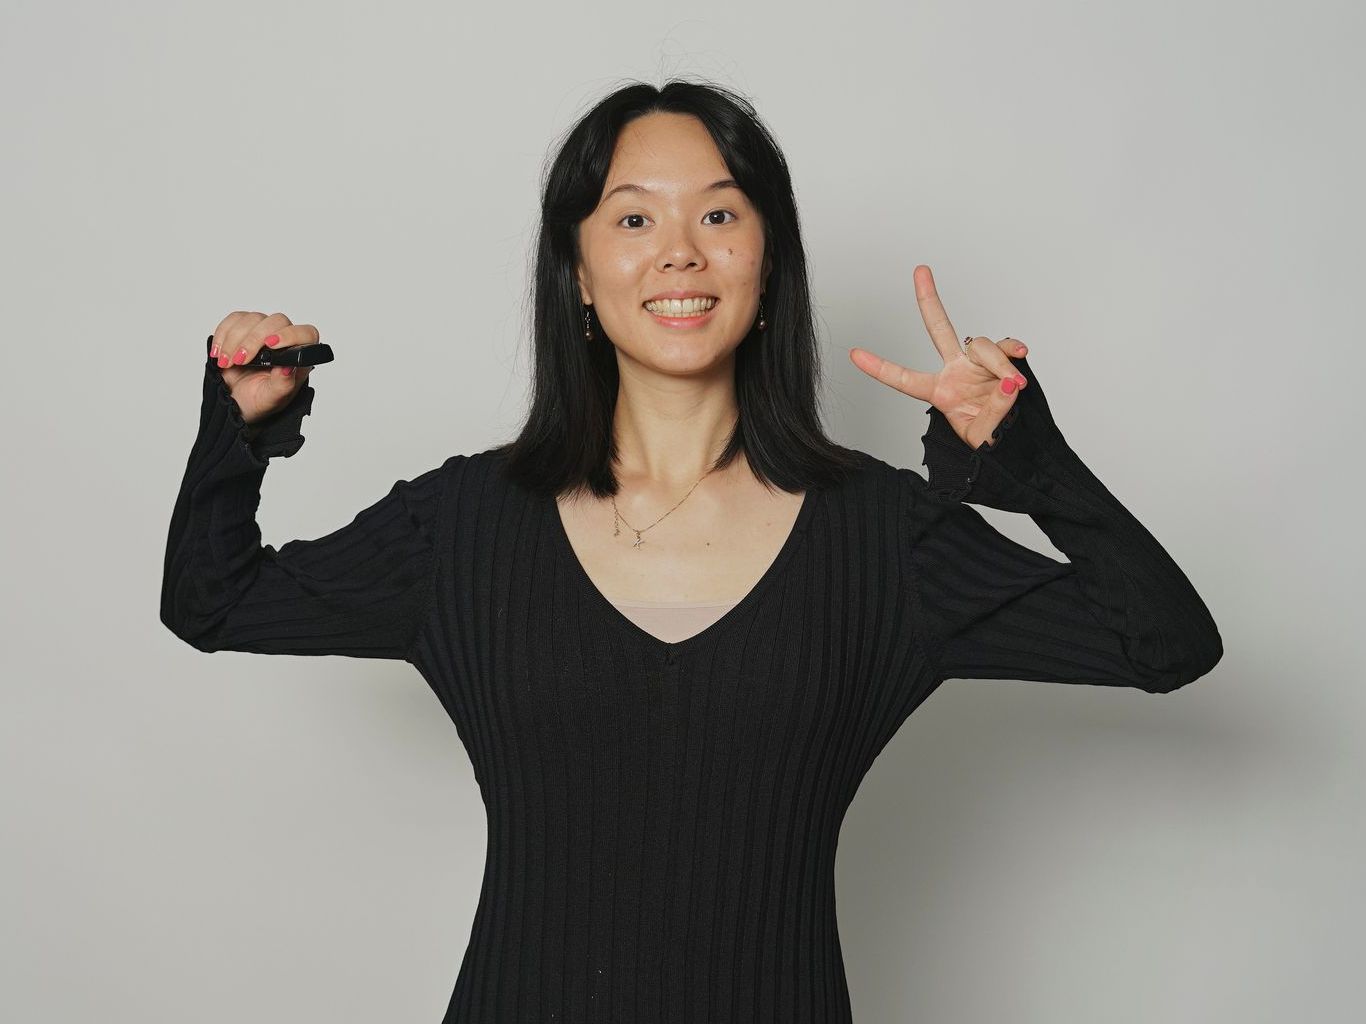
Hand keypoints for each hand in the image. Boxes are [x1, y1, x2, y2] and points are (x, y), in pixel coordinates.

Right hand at [208, 311, 315, 426]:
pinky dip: (223, 335)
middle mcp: (284, 341)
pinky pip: (235, 319)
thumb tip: (288, 367)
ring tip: (227, 363)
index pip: (306, 334)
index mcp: (299, 357)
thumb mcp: (272, 398)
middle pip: (277, 321)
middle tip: (240, 361)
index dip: (290, 334)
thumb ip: (283, 384)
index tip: (271, 344)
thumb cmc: (258, 400)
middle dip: (254, 340)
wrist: (234, 401)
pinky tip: (219, 353)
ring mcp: (264, 332)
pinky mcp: (244, 328)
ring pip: (254, 318)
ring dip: (235, 340)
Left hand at [849, 265, 1030, 448]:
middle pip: (938, 328)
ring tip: (1014, 386)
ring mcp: (979, 363)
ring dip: (1000, 364)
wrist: (1015, 443)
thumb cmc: (990, 441)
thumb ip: (994, 411)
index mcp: (939, 393)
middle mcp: (956, 372)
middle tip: (920, 270)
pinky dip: (1014, 352)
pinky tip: (1021, 361)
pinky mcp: (1004, 360)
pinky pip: (1008, 347)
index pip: (903, 379)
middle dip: (929, 299)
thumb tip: (1009, 384)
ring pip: (982, 346)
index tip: (853, 354)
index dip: (878, 368)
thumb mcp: (982, 437)